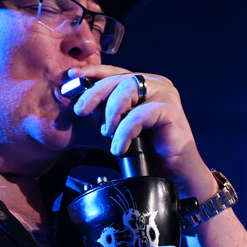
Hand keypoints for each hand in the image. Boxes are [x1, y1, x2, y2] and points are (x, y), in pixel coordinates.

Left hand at [67, 65, 210, 194]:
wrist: (173, 173)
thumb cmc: (148, 151)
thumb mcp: (117, 128)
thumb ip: (103, 113)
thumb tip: (82, 102)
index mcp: (144, 84)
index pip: (115, 72)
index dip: (93, 73)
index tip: (73, 77)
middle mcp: (156, 84)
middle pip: (119, 79)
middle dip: (95, 94)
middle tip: (80, 110)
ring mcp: (165, 94)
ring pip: (127, 91)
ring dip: (111, 113)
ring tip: (107, 134)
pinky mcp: (171, 109)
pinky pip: (138, 115)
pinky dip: (124, 132)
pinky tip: (120, 148)